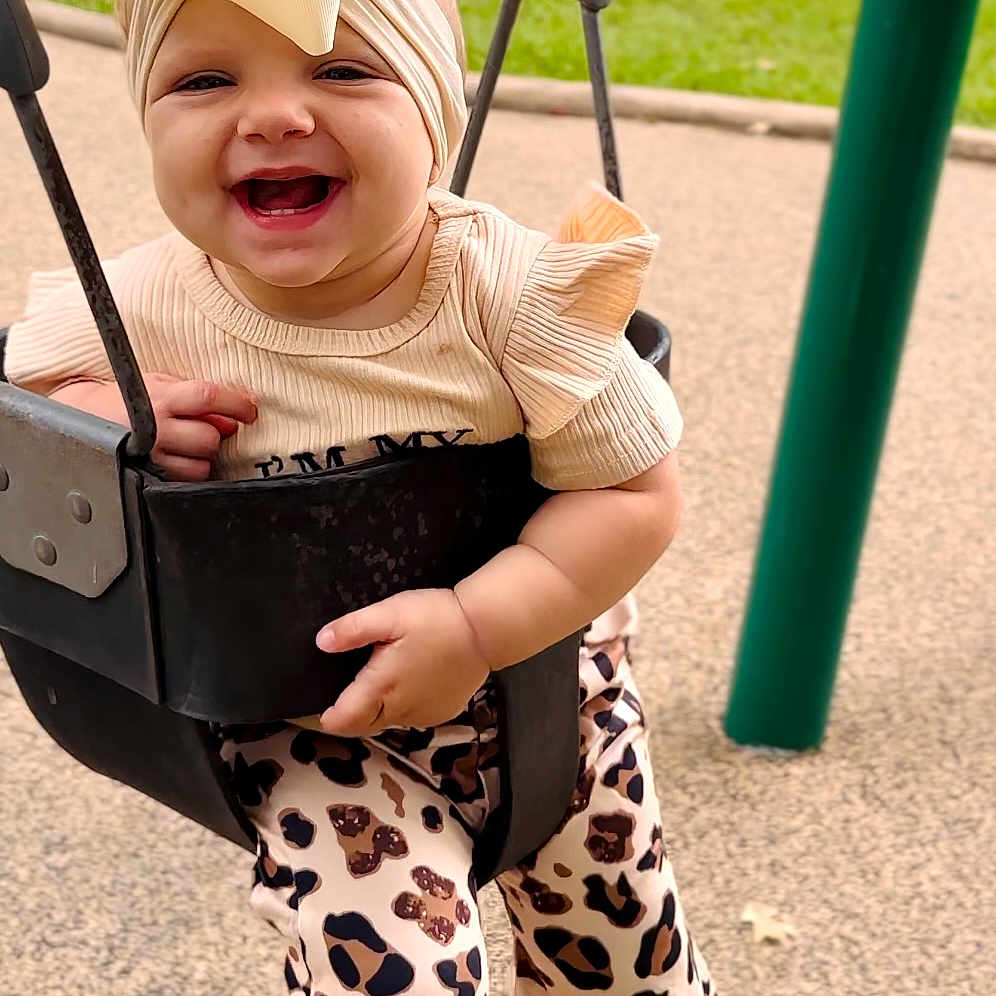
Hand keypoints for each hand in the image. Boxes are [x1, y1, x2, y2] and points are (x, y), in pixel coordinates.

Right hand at [51, 374, 256, 480]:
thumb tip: (236, 416)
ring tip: (184, 445)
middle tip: (203, 429)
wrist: (81, 417)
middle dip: (214, 435)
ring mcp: (151, 455)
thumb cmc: (128, 398)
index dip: (236, 404)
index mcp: (161, 397)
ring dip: (201, 457)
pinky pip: (185, 481)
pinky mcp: (146, 476)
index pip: (209, 397)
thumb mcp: (159, 384)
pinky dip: (189, 472)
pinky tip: (177, 459)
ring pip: (201, 465)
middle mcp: (156, 427)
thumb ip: (199, 397)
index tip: (250, 411)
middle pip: (210, 438)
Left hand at [316, 589, 491, 737]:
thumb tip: (321, 642)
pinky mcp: (443, 711)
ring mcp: (424, 714)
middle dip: (349, 714)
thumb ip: (352, 629)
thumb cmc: (437, 618)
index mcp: (382, 688)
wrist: (486, 629)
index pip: (342, 722)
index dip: (324, 718)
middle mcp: (401, 710)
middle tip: (344, 689)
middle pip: (362, 725)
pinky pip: (412, 716)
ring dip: (377, 708)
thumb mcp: (389, 613)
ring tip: (379, 677)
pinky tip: (409, 679)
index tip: (316, 707)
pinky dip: (403, 704)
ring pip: (388, 721)